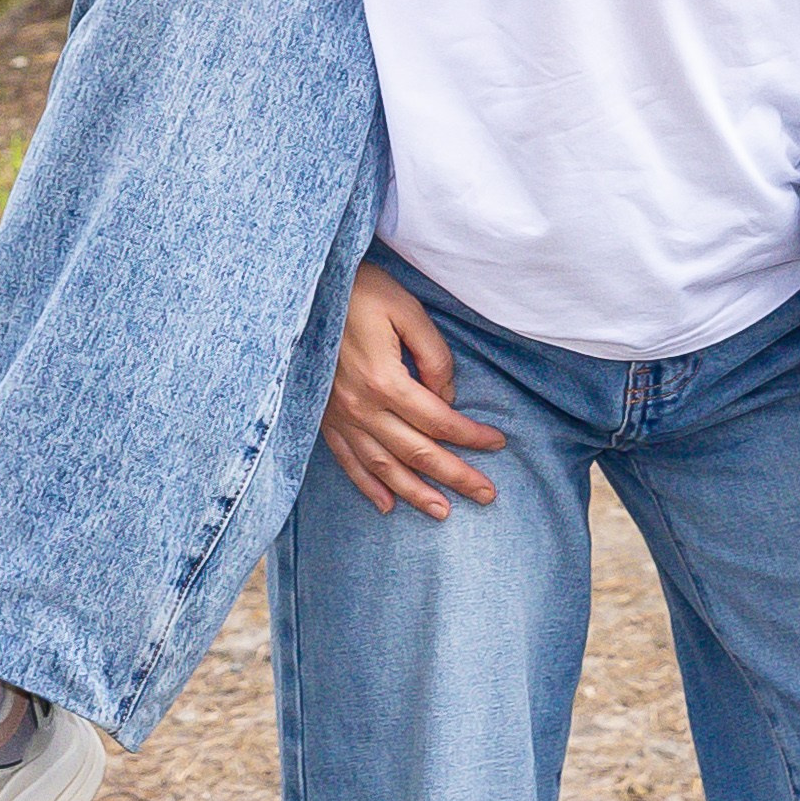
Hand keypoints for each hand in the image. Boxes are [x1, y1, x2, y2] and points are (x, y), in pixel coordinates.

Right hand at [320, 261, 506, 519]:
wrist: (302, 288)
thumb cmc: (360, 291)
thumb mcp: (407, 311)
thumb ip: (434, 356)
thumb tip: (446, 398)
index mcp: (385, 380)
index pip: (439, 420)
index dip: (471, 436)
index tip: (497, 443)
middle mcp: (360, 406)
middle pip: (416, 452)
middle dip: (455, 476)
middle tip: (486, 495)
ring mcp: (338, 416)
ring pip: (382, 466)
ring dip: (414, 493)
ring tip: (442, 512)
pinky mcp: (321, 417)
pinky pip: (346, 459)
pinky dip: (366, 485)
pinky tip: (385, 505)